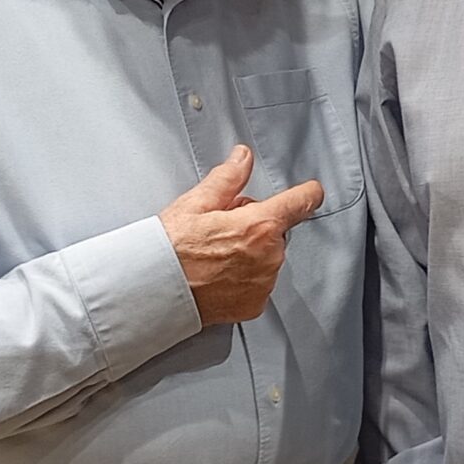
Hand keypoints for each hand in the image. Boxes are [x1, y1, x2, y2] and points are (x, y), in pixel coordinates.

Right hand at [159, 145, 324, 325]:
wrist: (154, 290)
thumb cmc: (171, 248)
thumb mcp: (196, 203)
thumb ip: (228, 178)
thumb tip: (243, 158)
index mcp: (259, 226)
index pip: (301, 202)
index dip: (306, 194)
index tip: (310, 192)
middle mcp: (269, 257)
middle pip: (277, 231)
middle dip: (257, 226)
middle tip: (223, 229)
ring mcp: (264, 284)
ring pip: (268, 258)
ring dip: (252, 253)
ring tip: (216, 255)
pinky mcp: (255, 305)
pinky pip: (259, 283)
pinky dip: (245, 279)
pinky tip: (219, 275)